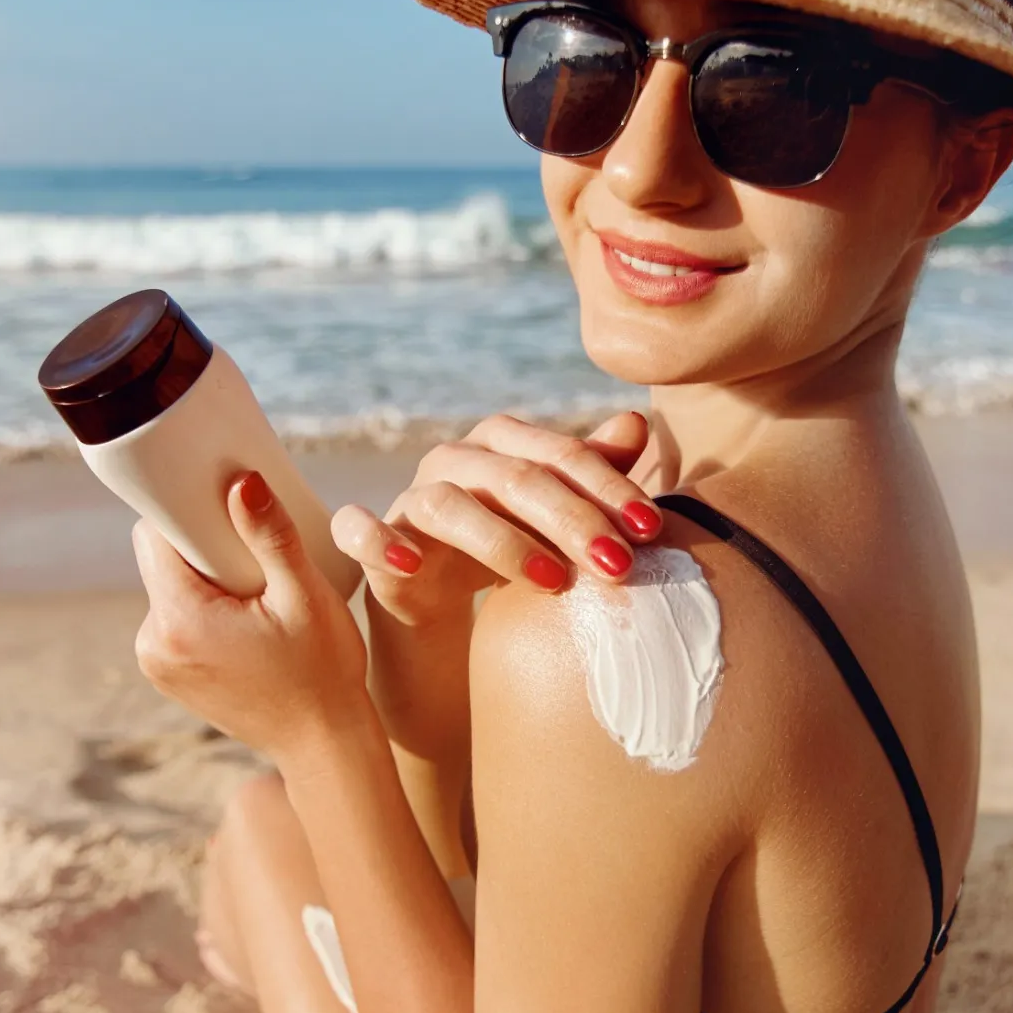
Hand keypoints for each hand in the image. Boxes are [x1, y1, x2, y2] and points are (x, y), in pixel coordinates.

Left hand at [132, 470, 370, 765]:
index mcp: (179, 619)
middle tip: (255, 553)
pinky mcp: (168, 676)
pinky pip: (176, 620)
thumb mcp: (305, 596)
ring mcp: (157, 664)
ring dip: (204, 579)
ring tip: (256, 591)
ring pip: (170, 588)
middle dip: (202, 546)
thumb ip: (271, 536)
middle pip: (162, 561)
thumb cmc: (324, 671)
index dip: (187, 511)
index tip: (225, 504)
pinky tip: (245, 618)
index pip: (155, 536)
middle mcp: (153, 643)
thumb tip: (241, 482)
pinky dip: (203, 609)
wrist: (323, 744)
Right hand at [328, 411, 665, 629]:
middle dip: (573, 520)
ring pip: (451, 505)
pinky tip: (410, 565)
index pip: (562, 455)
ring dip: (503, 543)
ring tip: (555, 582)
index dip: (609, 489)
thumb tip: (636, 423)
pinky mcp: (371, 536)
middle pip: (517, 478)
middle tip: (620, 566)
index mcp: (505, 441)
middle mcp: (456, 459)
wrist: (438, 589)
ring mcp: (411, 495)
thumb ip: (595, 470)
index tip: (652, 531)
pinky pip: (360, 529)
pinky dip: (379, 542)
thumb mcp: (559, 512)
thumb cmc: (513, 538)